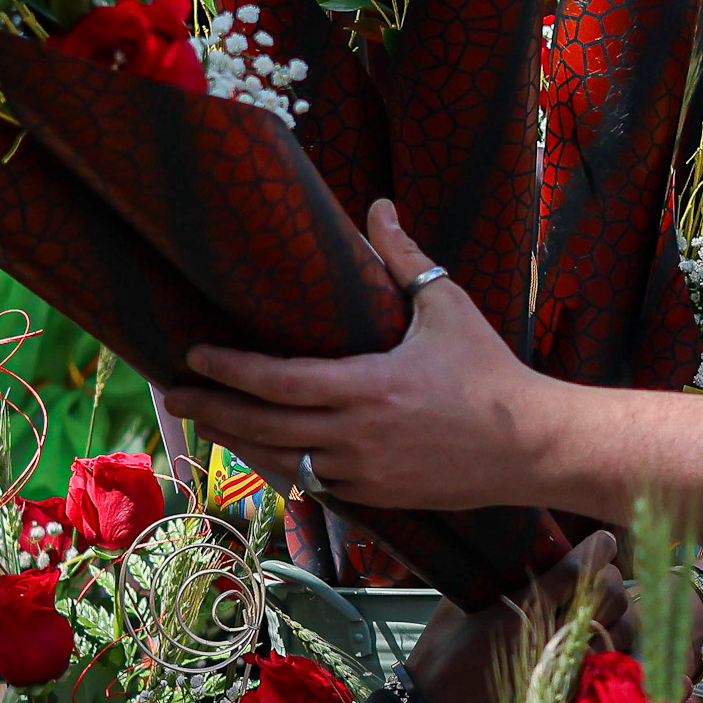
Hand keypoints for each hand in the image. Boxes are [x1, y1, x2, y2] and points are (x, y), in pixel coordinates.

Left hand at [173, 201, 568, 511]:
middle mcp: (358, 437)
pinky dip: (281, 466)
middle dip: (212, 410)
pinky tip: (261, 451)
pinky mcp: (376, 497)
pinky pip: (313, 484)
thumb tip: (378, 206)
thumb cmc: (490, 372)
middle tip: (171, 395)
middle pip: (264, 427)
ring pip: (282, 462)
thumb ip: (404, 258)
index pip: (280, 382)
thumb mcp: (448, 306)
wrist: (531, 446)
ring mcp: (365, 474)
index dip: (230, 370)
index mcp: (369, 388)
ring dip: (239, 442)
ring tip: (205, 422)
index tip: (194, 356)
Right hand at [396, 533, 622, 702]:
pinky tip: (602, 634)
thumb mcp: (456, 607)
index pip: (578, 570)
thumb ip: (492, 579)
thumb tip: (520, 556)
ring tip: (606, 603)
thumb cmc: (440, 661)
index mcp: (523, 613)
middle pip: (609, 595)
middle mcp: (552, 641)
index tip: (601, 541)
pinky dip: (614, 641)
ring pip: (622, 629)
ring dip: (619, 610)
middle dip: (610, 575)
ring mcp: (569, 672)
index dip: (598, 548)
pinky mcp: (575, 696)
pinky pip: (613, 661)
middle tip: (600, 571)